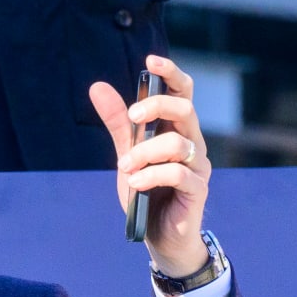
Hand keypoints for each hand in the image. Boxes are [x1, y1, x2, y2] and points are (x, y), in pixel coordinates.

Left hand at [89, 55, 211, 277]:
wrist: (158, 236)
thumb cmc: (146, 192)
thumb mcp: (127, 154)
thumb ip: (118, 124)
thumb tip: (98, 87)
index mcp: (177, 130)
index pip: (182, 93)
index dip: (171, 74)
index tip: (151, 60)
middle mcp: (192, 143)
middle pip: (185, 109)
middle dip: (156, 108)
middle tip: (132, 116)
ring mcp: (198, 166)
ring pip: (177, 143)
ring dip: (144, 152)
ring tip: (125, 169)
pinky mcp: (197, 189)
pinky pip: (178, 173)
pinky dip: (152, 175)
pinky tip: (135, 183)